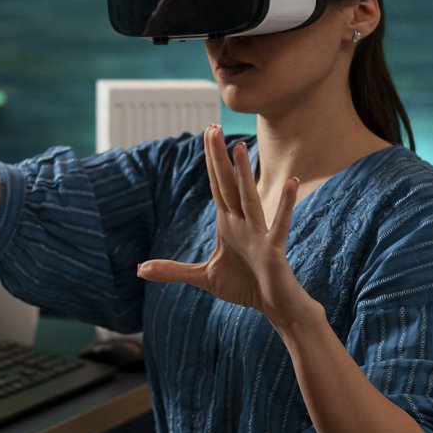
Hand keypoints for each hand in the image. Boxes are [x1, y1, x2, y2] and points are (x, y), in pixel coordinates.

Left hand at [138, 125, 312, 329]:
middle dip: (218, 158)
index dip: (210, 161)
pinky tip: (292, 183)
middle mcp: (242, 222)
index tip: (207, 134)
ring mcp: (258, 234)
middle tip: (213, 127)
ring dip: (243, 174)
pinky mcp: (272, 249)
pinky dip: (285, 205)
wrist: (275, 306)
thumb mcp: (203, 277)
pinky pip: (279, 224)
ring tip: (240, 147)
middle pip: (227, 184)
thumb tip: (140, 270)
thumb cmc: (244, 286)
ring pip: (248, 198)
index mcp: (228, 224)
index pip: (215, 186)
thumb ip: (173, 271)